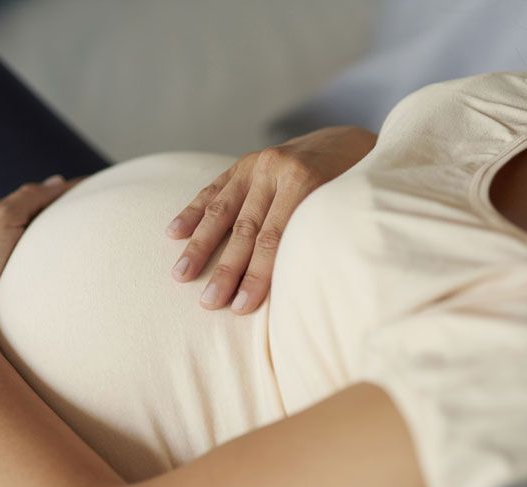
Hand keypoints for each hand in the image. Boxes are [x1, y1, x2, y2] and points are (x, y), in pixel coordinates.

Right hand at [165, 126, 376, 313]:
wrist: (347, 140)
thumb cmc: (353, 183)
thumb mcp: (348, 206)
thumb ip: (321, 234)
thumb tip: (302, 289)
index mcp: (306, 180)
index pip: (275, 238)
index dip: (257, 275)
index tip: (241, 307)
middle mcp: (276, 168)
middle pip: (246, 229)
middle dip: (226, 269)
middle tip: (209, 302)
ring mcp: (256, 163)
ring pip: (223, 210)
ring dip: (200, 245)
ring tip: (181, 274)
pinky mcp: (243, 163)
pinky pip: (214, 189)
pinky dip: (193, 211)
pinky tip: (174, 232)